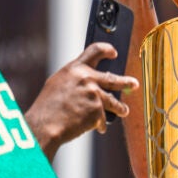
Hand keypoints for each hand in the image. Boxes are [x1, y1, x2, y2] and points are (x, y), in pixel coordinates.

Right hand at [24, 42, 139, 160]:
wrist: (43, 128)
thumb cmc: (47, 108)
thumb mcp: (58, 84)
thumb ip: (75, 79)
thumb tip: (90, 78)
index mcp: (75, 69)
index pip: (95, 51)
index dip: (106, 49)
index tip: (114, 52)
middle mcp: (87, 79)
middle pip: (113, 78)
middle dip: (126, 82)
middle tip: (134, 84)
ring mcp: (94, 95)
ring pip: (113, 101)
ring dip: (120, 107)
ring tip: (124, 110)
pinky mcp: (98, 111)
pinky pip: (102, 118)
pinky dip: (98, 124)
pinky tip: (93, 127)